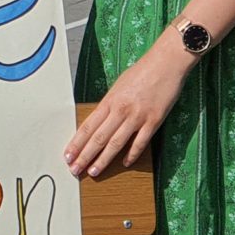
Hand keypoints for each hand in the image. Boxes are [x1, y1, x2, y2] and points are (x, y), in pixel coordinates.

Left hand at [66, 42, 193, 178]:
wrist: (166, 63)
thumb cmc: (142, 71)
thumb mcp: (118, 86)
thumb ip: (109, 105)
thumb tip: (100, 121)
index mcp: (109, 101)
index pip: (87, 127)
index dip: (76, 144)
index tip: (68, 156)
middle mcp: (120, 110)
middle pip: (98, 138)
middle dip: (84, 156)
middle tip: (75, 170)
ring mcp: (137, 117)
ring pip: (115, 143)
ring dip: (103, 160)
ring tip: (93, 172)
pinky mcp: (154, 121)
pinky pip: (140, 142)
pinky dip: (132, 154)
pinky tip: (124, 163)